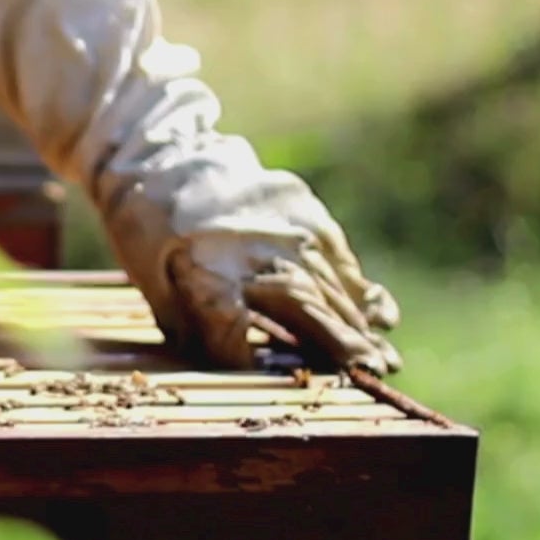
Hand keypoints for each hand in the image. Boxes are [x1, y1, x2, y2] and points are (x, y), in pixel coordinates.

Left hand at [165, 226, 401, 373]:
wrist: (168, 159)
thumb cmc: (153, 233)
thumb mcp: (154, 284)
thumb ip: (196, 328)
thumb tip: (241, 365)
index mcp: (204, 267)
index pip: (230, 323)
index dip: (256, 358)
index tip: (290, 380)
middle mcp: (254, 248)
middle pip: (304, 306)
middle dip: (341, 346)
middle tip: (374, 375)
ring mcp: (286, 226)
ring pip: (330, 285)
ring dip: (359, 325)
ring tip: (385, 360)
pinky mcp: (305, 210)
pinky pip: (338, 257)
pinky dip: (358, 288)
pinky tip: (380, 315)